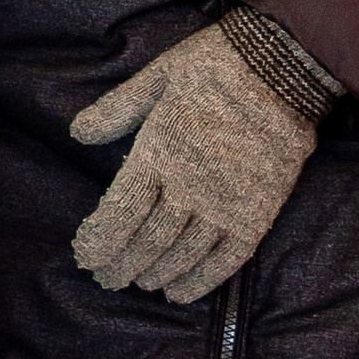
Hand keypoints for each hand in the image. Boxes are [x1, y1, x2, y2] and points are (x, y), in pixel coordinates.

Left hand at [67, 15, 327, 303]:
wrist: (282, 68)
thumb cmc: (213, 66)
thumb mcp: (156, 77)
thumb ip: (116, 110)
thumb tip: (76, 132)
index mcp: (158, 153)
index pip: (120, 212)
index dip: (100, 241)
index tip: (85, 257)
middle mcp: (188, 186)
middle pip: (147, 241)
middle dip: (121, 265)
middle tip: (107, 280)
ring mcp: (225, 204)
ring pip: (182, 255)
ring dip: (156, 274)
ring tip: (139, 284)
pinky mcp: (257, 214)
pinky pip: (226, 260)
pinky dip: (201, 281)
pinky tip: (180, 292)